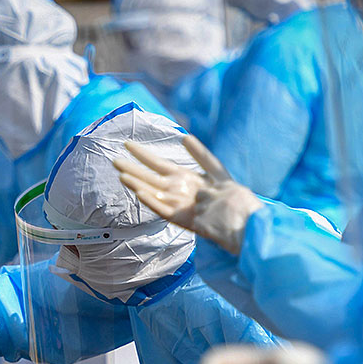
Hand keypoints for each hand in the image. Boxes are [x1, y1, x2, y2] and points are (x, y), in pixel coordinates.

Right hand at [113, 135, 261, 253]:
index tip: (128, 144)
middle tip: (114, 158)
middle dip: (133, 168)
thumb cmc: (237, 201)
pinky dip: (151, 201)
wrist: (249, 225)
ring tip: (120, 173)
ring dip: (137, 183)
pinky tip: (139, 191)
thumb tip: (184, 138)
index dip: (144, 154)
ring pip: (153, 192)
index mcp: (187, 179)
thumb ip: (203, 157)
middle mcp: (179, 191)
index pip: (160, 164)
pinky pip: (164, 210)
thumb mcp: (219, 174)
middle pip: (151, 177)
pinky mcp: (184, 220)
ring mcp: (180, 206)